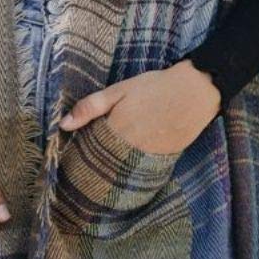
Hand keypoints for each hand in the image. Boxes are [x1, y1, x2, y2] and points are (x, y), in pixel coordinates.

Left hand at [58, 61, 220, 155]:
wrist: (195, 92)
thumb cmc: (155, 87)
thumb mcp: (119, 90)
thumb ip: (90, 107)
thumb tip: (63, 125)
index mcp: (115, 131)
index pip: (88, 154)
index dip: (77, 158)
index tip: (68, 162)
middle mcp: (129, 149)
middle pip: (103, 166)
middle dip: (91, 169)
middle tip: (80, 169)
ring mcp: (146, 157)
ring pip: (120, 171)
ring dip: (109, 171)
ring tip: (100, 169)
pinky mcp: (161, 161)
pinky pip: (138, 170)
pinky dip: (128, 169)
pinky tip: (123, 164)